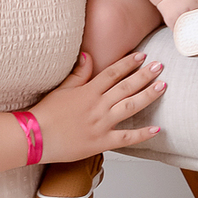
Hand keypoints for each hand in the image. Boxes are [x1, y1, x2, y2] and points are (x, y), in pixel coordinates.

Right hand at [32, 50, 166, 162]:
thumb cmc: (45, 114)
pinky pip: (126, 138)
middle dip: (145, 75)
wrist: (34, 137)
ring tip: (163, 86)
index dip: (128, 63)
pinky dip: (143, 134)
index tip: (142, 55)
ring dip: (148, 95)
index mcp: (88, 91)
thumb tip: (88, 55)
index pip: (113, 73)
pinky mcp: (101, 142)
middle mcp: (97, 106)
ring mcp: (101, 124)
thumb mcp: (61, 89)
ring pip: (130, 107)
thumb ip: (78, 73)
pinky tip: (157, 129)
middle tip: (160, 66)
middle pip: (126, 86)